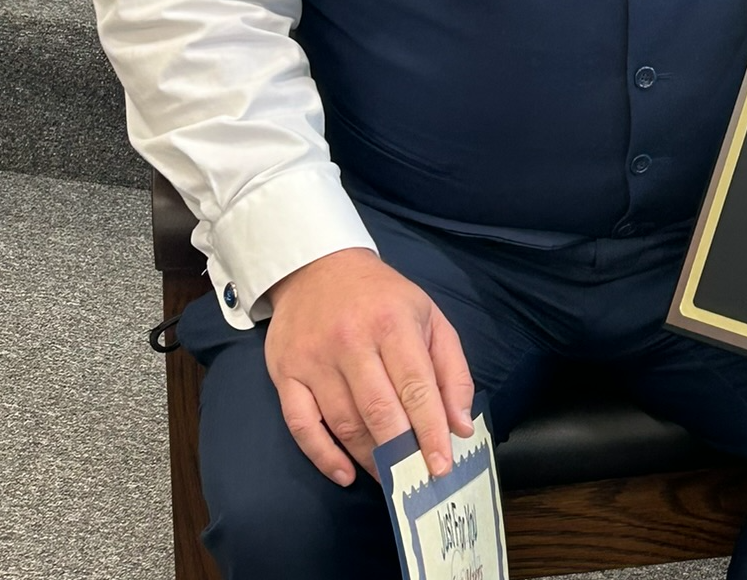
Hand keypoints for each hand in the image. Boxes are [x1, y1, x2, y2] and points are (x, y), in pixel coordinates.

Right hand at [264, 247, 474, 485]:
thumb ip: (451, 370)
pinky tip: (345, 473)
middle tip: (415, 480)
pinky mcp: (285, 373)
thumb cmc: (382, 298)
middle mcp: (352, 341)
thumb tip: (460, 425)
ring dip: (369, 458)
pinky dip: (324, 456)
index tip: (441, 466)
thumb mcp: (428, 317)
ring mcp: (314, 359)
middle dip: (400, 452)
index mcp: (393, 323)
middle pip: (378, 409)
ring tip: (389, 476)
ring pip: (343, 422)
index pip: (416, 386)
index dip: (430, 431)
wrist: (317, 266)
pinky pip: (302, 425)